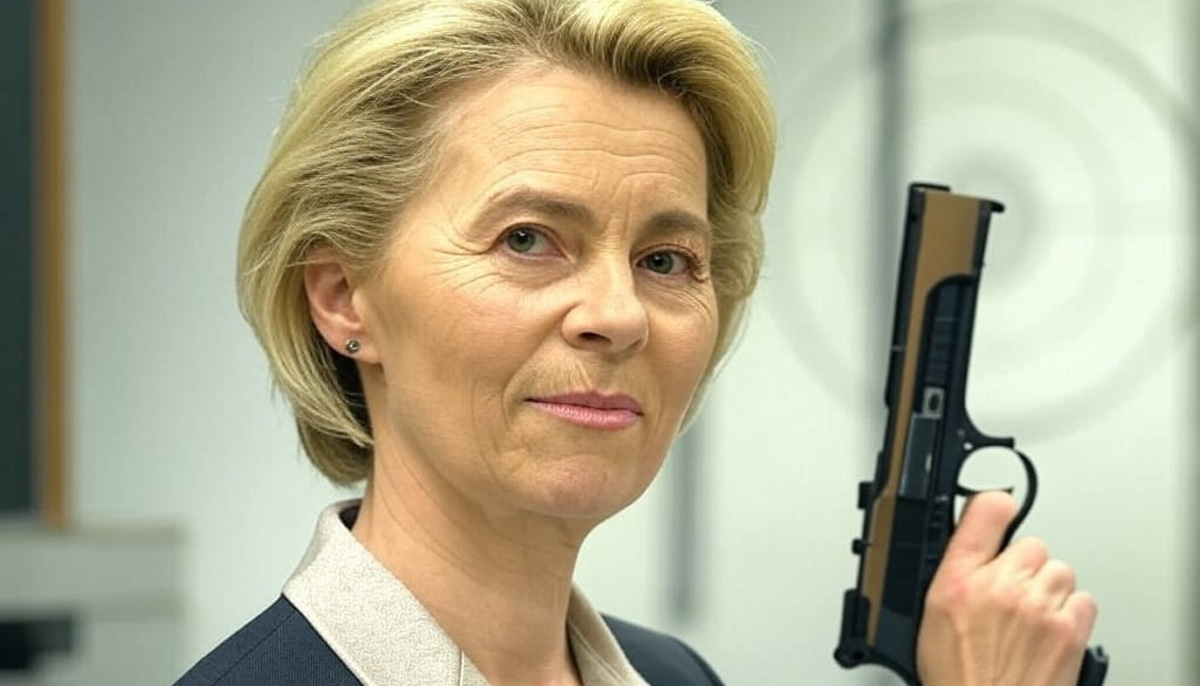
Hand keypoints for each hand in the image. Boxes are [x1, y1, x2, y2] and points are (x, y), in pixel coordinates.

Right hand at [916, 491, 1097, 685]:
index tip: (997, 512)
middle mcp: (1002, 587)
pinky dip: (1069, 612)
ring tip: (1028, 616)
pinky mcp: (1070, 629)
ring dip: (1047, 589)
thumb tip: (970, 534)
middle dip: (1022, 566)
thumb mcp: (932, 612)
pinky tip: (1048, 629)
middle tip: (1006, 594)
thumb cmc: (959, 674)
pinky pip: (1082, 599)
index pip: (987, 509)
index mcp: (960, 579)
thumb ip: (955, 566)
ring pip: (1058, 571)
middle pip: (1031, 544)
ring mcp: (1040, 607)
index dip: (995, 506)